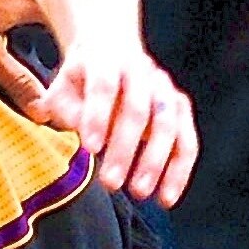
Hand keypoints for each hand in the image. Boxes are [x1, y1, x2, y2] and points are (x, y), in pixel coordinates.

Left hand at [46, 48, 198, 205]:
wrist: (112, 51)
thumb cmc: (81, 80)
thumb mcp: (62, 88)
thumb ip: (63, 109)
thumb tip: (79, 132)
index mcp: (107, 60)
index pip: (104, 85)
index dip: (98, 116)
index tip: (90, 149)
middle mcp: (141, 71)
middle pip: (138, 109)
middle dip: (125, 149)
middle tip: (111, 183)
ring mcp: (164, 88)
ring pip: (169, 124)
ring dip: (156, 162)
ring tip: (140, 193)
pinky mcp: (180, 107)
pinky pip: (187, 140)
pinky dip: (179, 170)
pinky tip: (167, 197)